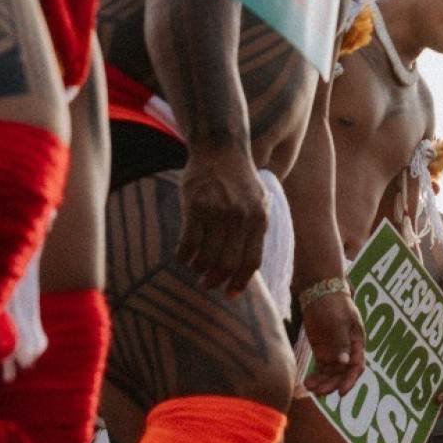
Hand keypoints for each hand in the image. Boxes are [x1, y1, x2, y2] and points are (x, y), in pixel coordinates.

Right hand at [175, 146, 269, 291]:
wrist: (221, 148)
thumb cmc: (240, 180)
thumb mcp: (259, 202)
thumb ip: (256, 230)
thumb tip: (248, 268)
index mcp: (259, 218)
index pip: (251, 262)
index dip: (240, 283)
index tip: (230, 295)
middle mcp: (241, 217)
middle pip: (227, 264)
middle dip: (216, 280)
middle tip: (207, 284)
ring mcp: (217, 211)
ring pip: (206, 257)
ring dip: (198, 269)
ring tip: (195, 268)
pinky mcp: (195, 206)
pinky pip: (187, 244)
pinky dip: (183, 257)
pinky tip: (182, 257)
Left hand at [300, 286, 366, 396]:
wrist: (319, 290)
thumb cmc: (332, 303)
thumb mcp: (338, 321)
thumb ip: (341, 342)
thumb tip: (345, 362)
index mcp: (357, 341)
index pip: (356, 366)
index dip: (350, 380)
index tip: (341, 392)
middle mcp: (347, 349)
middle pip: (343, 373)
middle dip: (332, 384)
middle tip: (319, 392)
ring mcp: (334, 351)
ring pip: (331, 373)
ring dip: (323, 383)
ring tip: (309, 387)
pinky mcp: (322, 351)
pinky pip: (322, 369)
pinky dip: (316, 377)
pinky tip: (307, 383)